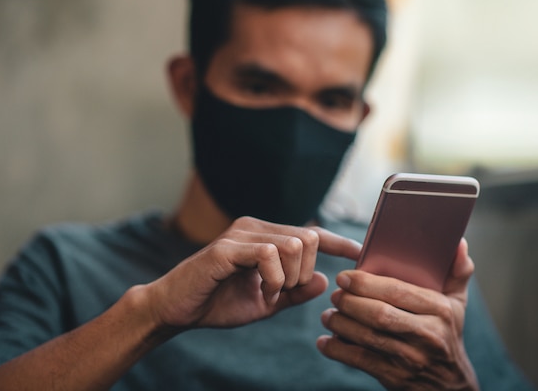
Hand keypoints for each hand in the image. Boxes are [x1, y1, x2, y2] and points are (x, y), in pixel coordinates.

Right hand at [144, 216, 360, 329]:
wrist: (176, 310)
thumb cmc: (218, 303)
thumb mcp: (266, 302)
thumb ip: (294, 291)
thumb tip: (326, 280)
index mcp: (266, 237)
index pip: (310, 233)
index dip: (338, 242)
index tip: (360, 252)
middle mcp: (255, 227)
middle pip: (309, 237)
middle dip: (306, 271)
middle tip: (284, 291)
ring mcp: (241, 235)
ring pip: (294, 244)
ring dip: (290, 278)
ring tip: (270, 292)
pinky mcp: (227, 247)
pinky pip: (269, 255)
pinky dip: (274, 279)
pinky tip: (262, 291)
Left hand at [317, 239, 478, 389]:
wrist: (450, 385)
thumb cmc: (447, 333)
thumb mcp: (457, 303)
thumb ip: (456, 272)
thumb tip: (458, 243)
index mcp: (440, 310)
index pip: (399, 291)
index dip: (367, 283)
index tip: (344, 276)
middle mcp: (428, 334)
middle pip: (379, 314)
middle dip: (350, 303)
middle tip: (335, 295)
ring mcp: (411, 359)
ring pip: (367, 338)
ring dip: (340, 325)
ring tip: (328, 316)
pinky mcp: (395, 377)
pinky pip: (361, 362)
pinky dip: (338, 351)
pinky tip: (325, 342)